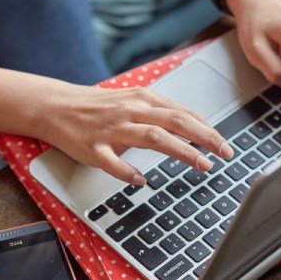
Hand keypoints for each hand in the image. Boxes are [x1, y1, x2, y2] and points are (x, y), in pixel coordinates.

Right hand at [39, 85, 233, 184]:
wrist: (56, 106)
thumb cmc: (97, 107)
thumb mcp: (131, 101)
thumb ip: (159, 112)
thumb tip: (192, 125)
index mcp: (142, 99)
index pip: (182, 112)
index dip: (206, 128)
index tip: (224, 143)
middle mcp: (130, 110)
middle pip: (175, 121)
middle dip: (204, 137)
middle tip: (225, 153)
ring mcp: (112, 129)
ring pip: (152, 137)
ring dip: (181, 151)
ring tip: (202, 164)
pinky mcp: (93, 147)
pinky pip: (113, 163)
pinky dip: (128, 172)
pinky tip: (142, 181)